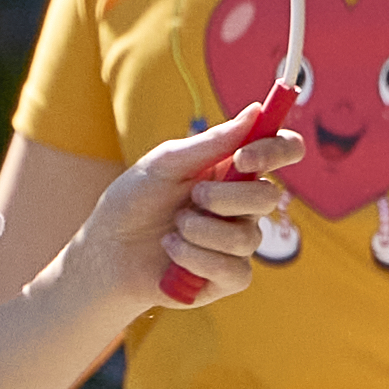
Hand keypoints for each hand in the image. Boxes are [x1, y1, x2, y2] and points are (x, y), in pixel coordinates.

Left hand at [78, 96, 298, 313]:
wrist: (107, 252)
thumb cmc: (134, 201)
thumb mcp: (166, 163)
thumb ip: (212, 142)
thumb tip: (256, 111)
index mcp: (232, 169)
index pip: (281, 151)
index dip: (276, 150)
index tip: (243, 157)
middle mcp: (242, 204)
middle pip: (269, 196)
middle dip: (225, 197)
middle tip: (193, 197)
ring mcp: (238, 242)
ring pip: (247, 237)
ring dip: (200, 231)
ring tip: (172, 230)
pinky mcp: (229, 277)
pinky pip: (235, 270)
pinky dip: (196, 259)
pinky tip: (173, 253)